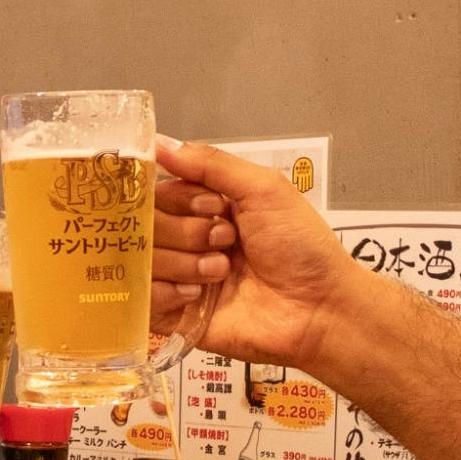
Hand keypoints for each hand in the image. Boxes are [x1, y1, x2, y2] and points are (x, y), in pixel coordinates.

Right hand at [151, 138, 366, 373]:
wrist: (319, 308)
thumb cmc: (299, 245)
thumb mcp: (263, 189)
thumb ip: (211, 164)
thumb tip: (157, 142)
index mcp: (203, 208)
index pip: (157, 191)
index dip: (179, 198)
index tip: (214, 207)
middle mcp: (185, 240)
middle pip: (145, 225)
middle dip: (186, 231)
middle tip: (226, 241)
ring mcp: (177, 279)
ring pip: (141, 260)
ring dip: (184, 263)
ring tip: (223, 272)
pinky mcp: (173, 317)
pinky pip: (142, 299)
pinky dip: (167, 292)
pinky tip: (198, 295)